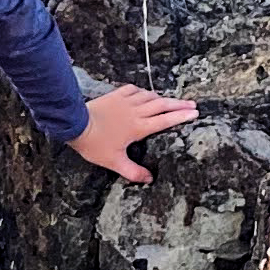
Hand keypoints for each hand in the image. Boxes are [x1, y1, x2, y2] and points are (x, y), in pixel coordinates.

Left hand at [75, 86, 202, 184]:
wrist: (75, 123)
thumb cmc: (94, 144)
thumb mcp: (114, 162)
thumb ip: (133, 172)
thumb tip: (149, 179)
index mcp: (138, 127)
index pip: (165, 120)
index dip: (181, 116)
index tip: (194, 113)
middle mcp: (135, 112)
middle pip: (162, 105)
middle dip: (179, 104)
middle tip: (192, 104)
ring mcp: (125, 101)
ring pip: (150, 96)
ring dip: (162, 97)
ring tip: (171, 100)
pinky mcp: (115, 95)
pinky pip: (133, 90)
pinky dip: (142, 91)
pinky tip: (145, 93)